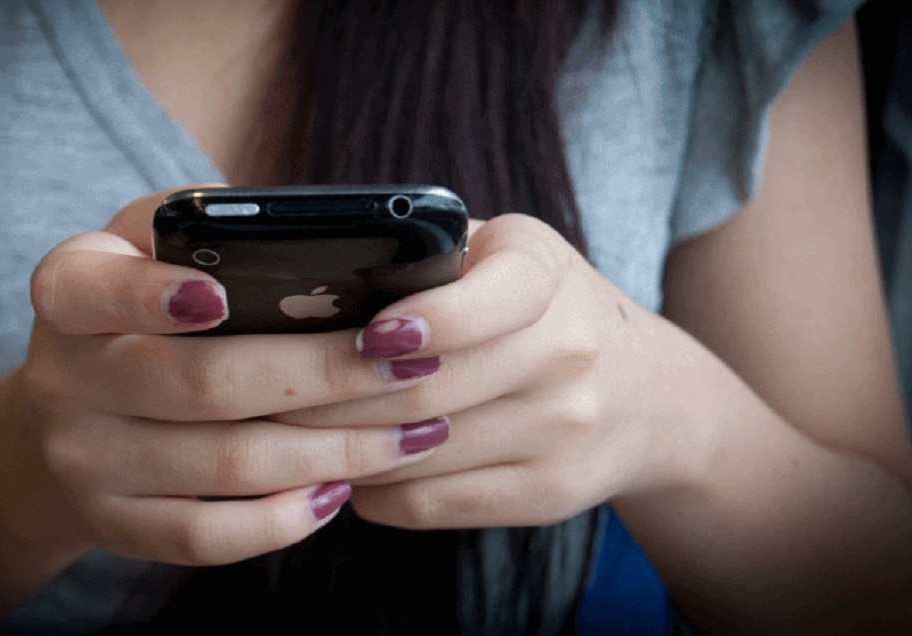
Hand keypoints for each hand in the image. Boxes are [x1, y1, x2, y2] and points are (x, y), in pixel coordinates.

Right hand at [16, 187, 450, 565]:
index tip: (225, 298)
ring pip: (226, 464)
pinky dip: (285, 518)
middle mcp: (63, 379)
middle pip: (205, 383)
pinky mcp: (113, 524)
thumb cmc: (141, 308)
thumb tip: (330, 241)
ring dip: (335, 450)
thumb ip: (207, 232)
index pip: (94, 289)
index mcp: (70, 291)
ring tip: (413, 431)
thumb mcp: (149, 247)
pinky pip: (208, 535)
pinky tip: (342, 489)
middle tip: (408, 364)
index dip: (153, 296)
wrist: (67, 410)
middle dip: (323, 374)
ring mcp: (85, 461)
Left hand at [273, 213, 692, 528]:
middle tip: (265, 396)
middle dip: (332, 397)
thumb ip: (431, 257)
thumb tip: (310, 286)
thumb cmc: (545, 310)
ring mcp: (561, 430)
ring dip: (339, 449)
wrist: (646, 395)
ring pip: (421, 452)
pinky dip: (374, 492)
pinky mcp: (546, 492)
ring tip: (283, 435)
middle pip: (429, 388)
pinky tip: (345, 471)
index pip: (488, 299)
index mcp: (545, 274)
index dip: (423, 319)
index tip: (365, 333)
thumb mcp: (508, 257)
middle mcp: (566, 352)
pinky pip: (433, 502)